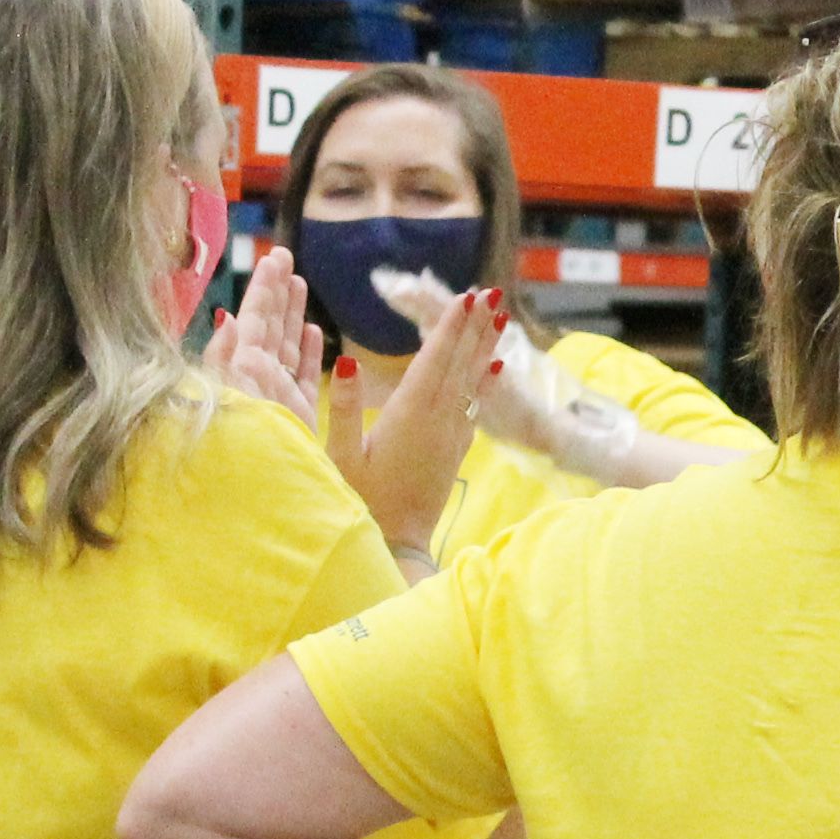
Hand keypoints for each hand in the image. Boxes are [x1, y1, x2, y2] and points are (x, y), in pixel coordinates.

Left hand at [203, 246, 326, 429]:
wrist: (257, 496)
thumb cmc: (236, 446)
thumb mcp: (225, 395)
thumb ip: (225, 357)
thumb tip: (226, 317)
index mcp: (240, 369)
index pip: (254, 319)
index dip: (263, 289)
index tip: (272, 259)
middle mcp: (258, 378)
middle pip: (269, 327)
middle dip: (277, 292)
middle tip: (284, 257)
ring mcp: (278, 397)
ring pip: (287, 347)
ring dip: (294, 314)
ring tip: (299, 284)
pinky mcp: (298, 417)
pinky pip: (303, 378)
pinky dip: (307, 353)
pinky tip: (313, 333)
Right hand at [331, 289, 504, 559]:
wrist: (395, 546)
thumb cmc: (359, 501)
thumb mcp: (339, 456)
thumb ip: (342, 408)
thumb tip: (346, 362)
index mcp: (409, 416)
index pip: (434, 360)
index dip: (450, 327)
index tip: (466, 296)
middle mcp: (438, 421)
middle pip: (460, 364)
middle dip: (475, 326)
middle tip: (492, 292)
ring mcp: (451, 436)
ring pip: (471, 382)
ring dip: (484, 346)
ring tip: (500, 317)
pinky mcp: (455, 450)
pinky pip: (474, 405)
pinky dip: (485, 381)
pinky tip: (495, 366)